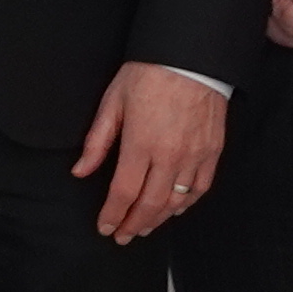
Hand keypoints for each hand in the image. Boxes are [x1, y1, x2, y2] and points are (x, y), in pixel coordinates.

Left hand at [72, 64, 227, 243]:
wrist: (191, 56)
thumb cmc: (149, 74)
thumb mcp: (113, 102)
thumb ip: (97, 141)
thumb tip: (80, 171)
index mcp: (141, 144)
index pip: (123, 192)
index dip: (112, 215)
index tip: (105, 227)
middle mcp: (169, 156)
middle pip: (150, 205)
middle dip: (133, 224)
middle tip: (122, 236)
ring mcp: (194, 156)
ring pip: (176, 202)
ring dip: (158, 219)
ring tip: (144, 227)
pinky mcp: (212, 151)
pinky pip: (200, 188)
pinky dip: (187, 204)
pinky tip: (175, 209)